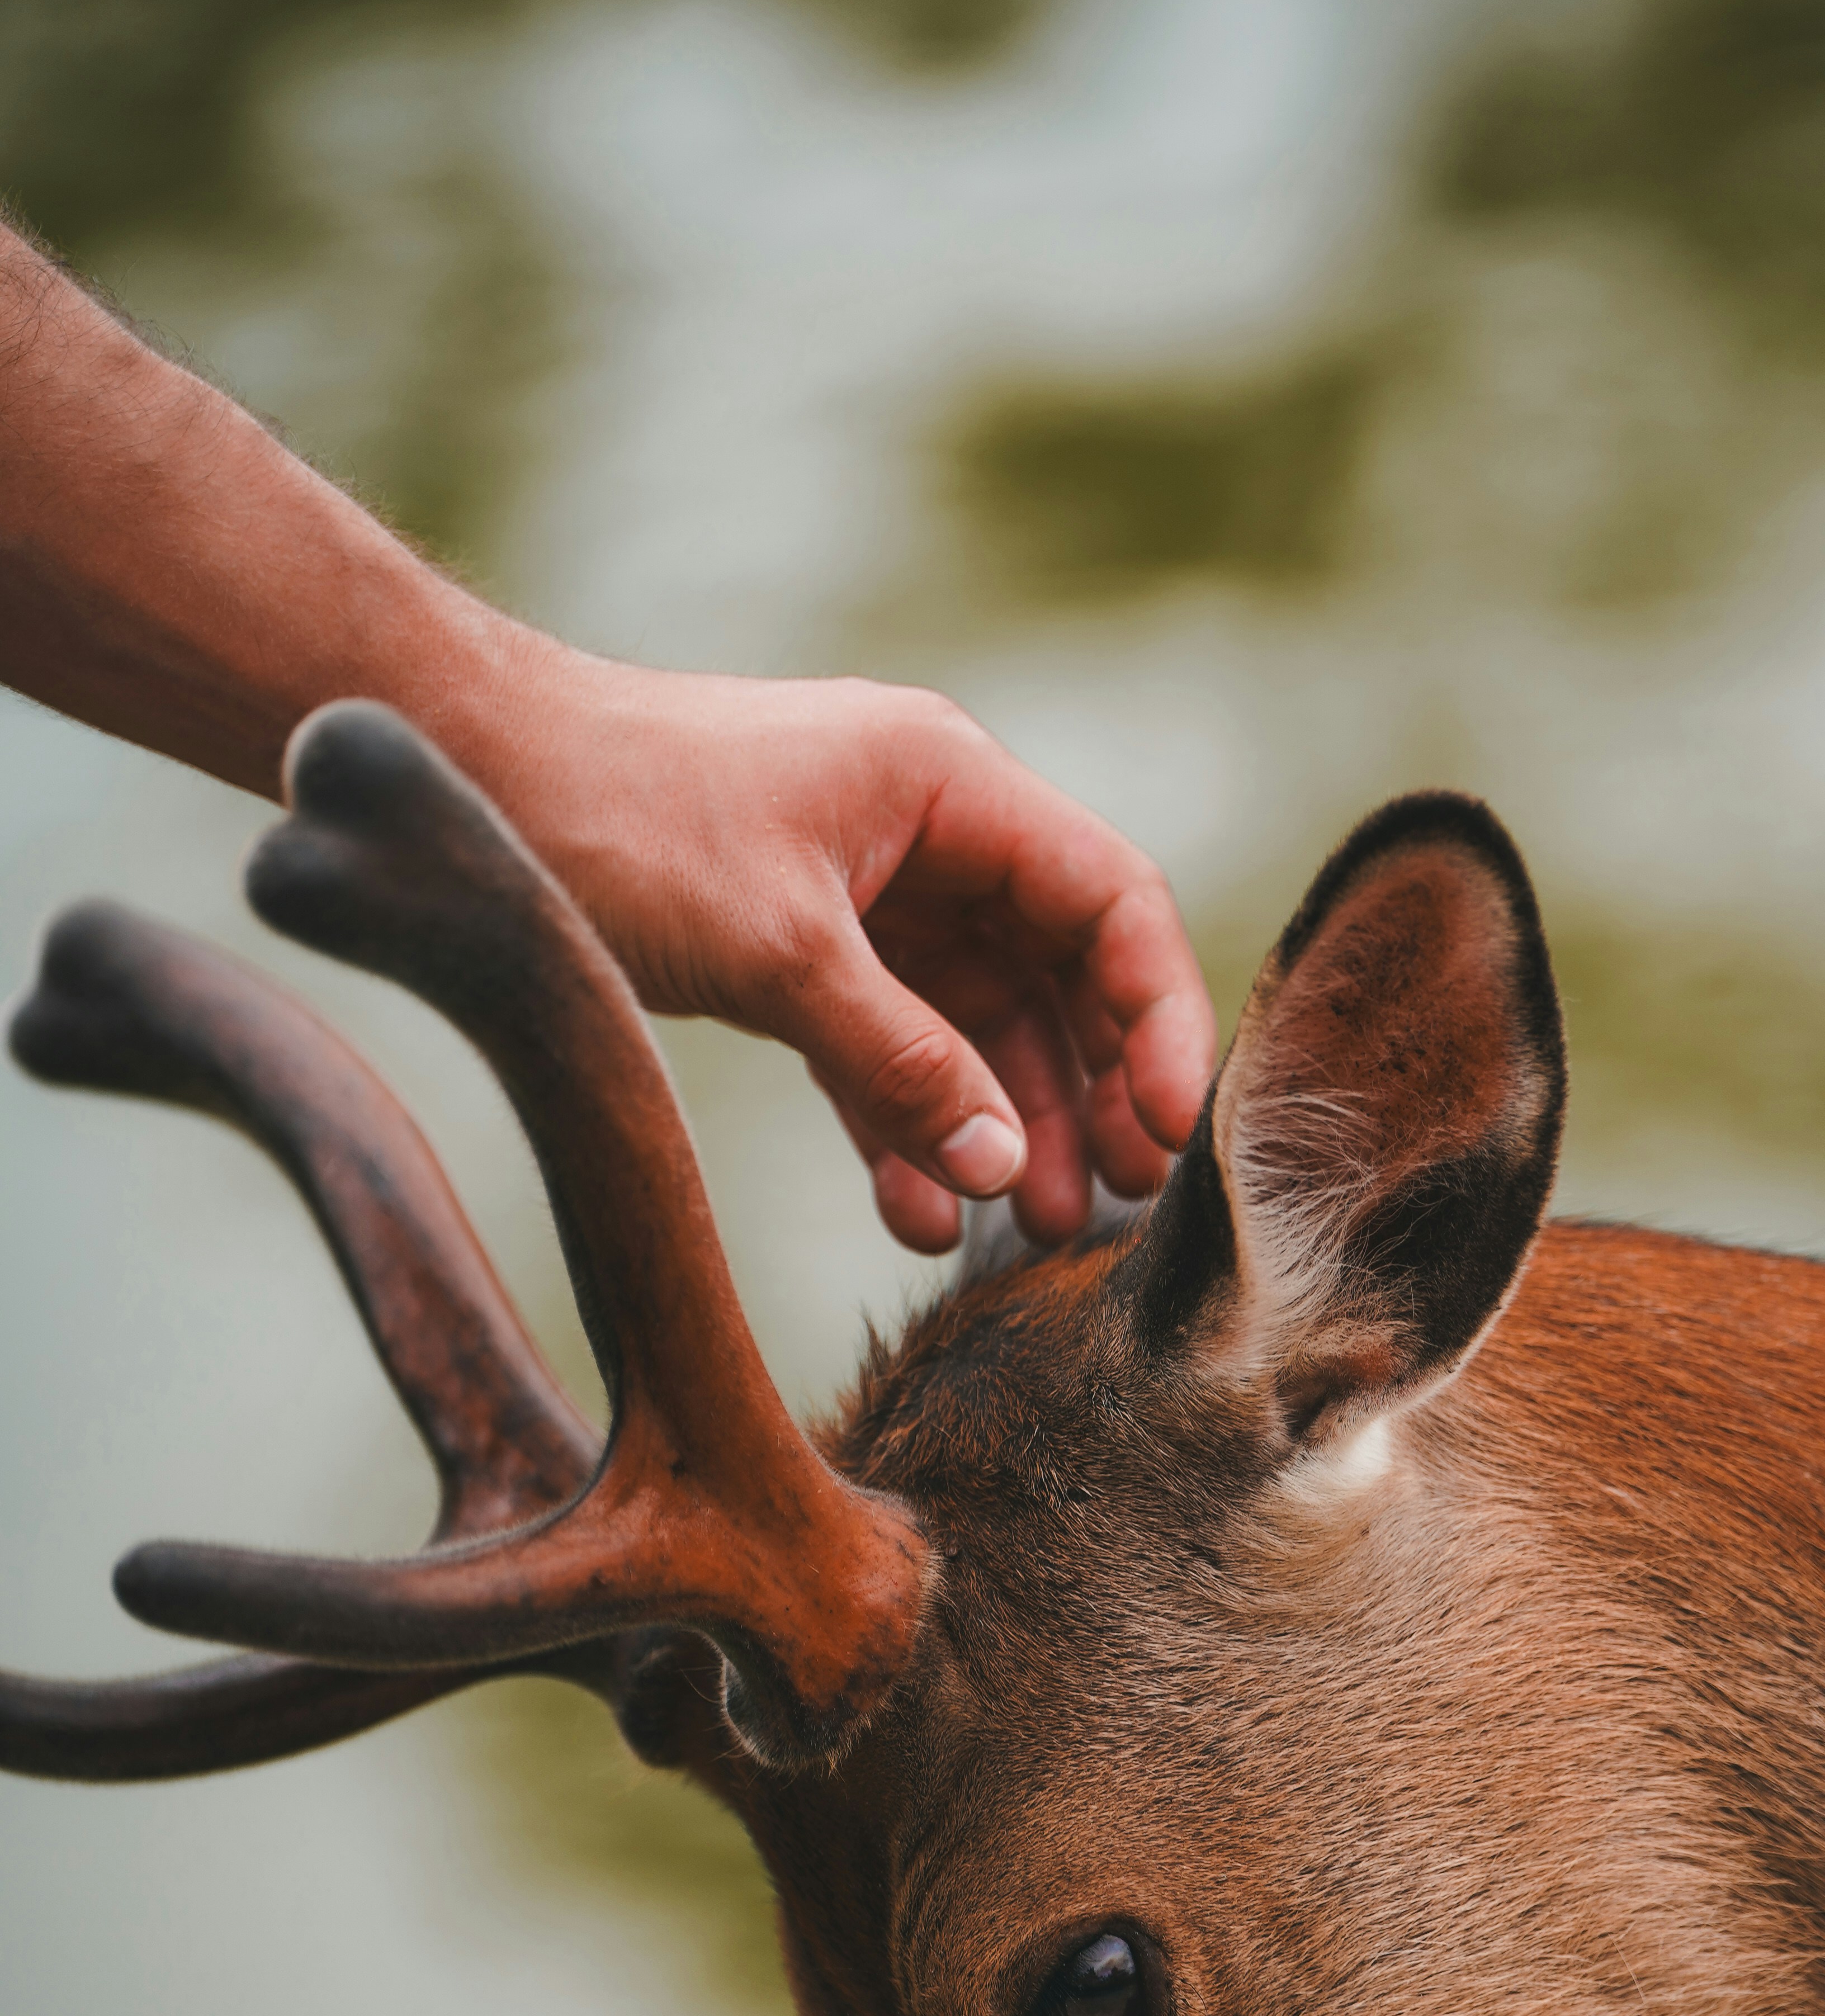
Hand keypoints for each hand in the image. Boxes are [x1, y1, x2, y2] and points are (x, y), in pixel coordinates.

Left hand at [498, 662, 1216, 1252]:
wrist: (463, 783)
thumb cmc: (613, 819)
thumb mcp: (775, 949)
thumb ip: (900, 1060)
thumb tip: (1001, 1170)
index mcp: (948, 787)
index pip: (1110, 901)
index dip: (1158, 1018)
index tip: (1170, 1132)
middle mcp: (928, 834)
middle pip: (1060, 974)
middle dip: (1089, 1092)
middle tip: (1109, 1206)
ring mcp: (869, 895)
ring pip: (978, 1024)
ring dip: (1005, 1128)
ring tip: (1036, 1232)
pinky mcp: (805, 953)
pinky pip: (889, 1050)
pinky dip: (907, 1128)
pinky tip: (924, 1218)